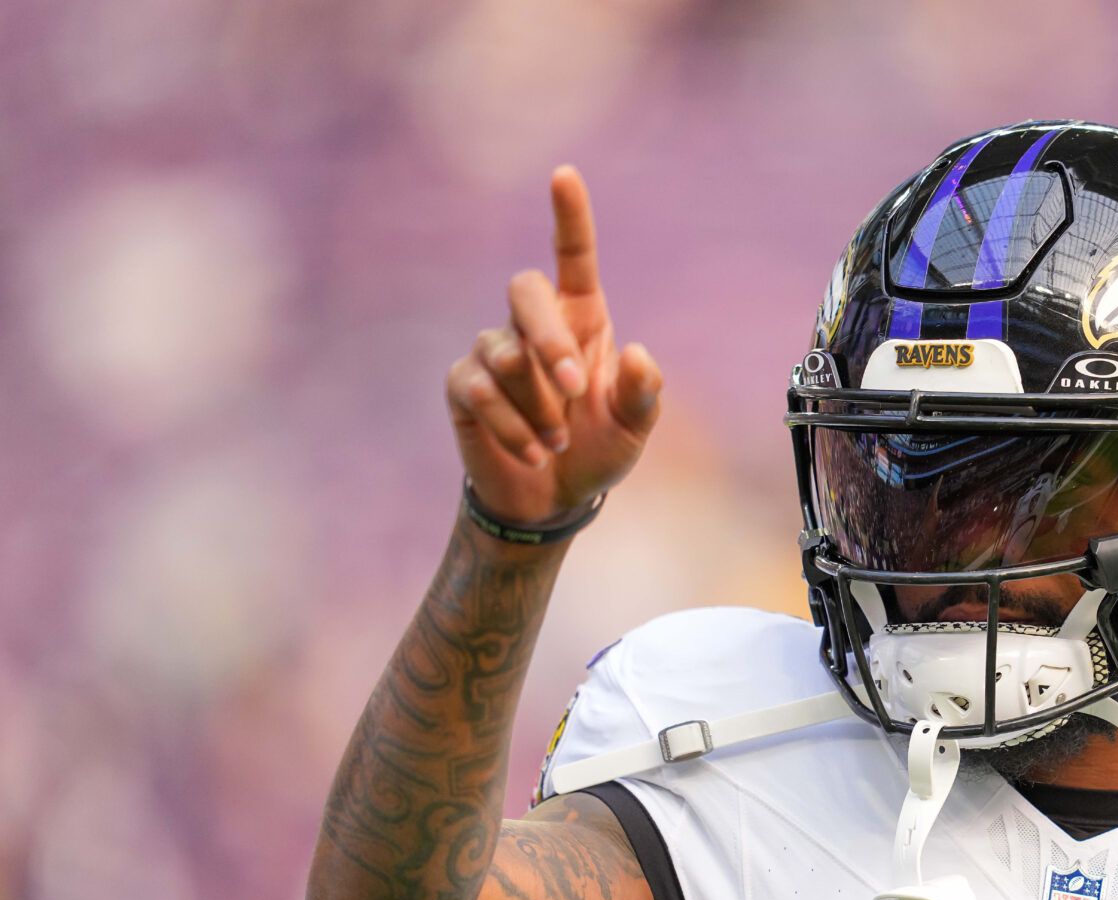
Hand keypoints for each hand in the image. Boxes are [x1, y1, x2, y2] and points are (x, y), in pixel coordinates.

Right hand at [445, 165, 662, 525]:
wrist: (552, 498)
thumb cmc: (598, 449)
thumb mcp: (635, 428)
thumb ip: (643, 393)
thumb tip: (639, 353)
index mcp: (582, 319)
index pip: (573, 257)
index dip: (569, 216)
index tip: (564, 175)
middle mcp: (534, 326)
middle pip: (524, 290)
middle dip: (550, 338)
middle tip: (575, 387)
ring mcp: (494, 352)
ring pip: (507, 354)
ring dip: (540, 406)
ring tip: (559, 441)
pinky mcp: (465, 386)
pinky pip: (481, 390)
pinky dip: (514, 427)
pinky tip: (536, 452)